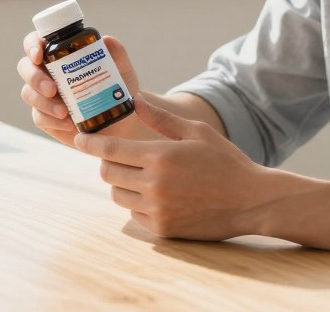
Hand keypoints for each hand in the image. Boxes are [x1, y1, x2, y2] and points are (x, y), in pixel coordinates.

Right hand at [17, 32, 142, 146]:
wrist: (122, 122)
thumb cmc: (118, 90)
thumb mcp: (123, 71)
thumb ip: (117, 54)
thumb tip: (106, 39)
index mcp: (61, 53)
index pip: (37, 41)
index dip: (32, 45)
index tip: (39, 55)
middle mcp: (48, 71)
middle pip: (25, 67)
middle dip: (34, 77)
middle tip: (52, 89)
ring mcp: (43, 95)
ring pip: (28, 93)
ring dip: (43, 102)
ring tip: (64, 112)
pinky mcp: (45, 117)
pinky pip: (38, 117)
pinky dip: (51, 120)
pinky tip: (68, 123)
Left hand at [74, 95, 269, 239]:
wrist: (251, 201)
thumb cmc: (225, 161)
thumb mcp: (196, 132)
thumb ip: (161, 118)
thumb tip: (134, 100)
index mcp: (160, 156)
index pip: (110, 150)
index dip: (89, 144)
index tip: (79, 139)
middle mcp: (154, 185)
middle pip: (108, 174)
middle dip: (107, 163)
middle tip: (117, 157)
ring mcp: (157, 210)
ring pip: (118, 195)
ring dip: (122, 184)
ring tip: (140, 176)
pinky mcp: (162, 229)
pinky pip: (134, 215)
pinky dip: (137, 204)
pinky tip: (156, 196)